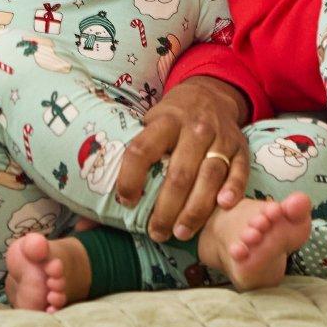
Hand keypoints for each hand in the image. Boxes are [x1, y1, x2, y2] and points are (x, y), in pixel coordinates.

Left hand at [114, 76, 248, 243]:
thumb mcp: (147, 125)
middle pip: (179, 173)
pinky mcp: (241, 147)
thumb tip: (85, 220)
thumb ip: (127, 163)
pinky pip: (239, 171)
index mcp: (164, 120)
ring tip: (182, 233)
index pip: (142, 150)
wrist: (210, 93)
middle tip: (157, 233)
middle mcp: (194, 128)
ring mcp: (220, 137)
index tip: (125, 201)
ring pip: (210, 175)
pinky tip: (223, 206)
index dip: (131, 177)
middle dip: (167, 208)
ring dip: (196, 208)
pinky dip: (233, 189)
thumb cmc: (171, 119)